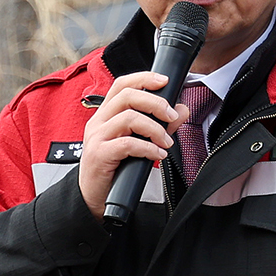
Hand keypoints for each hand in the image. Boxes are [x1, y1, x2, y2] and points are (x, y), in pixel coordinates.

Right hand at [77, 69, 186, 215]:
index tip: (165, 81)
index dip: (143, 78)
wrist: (94, 197)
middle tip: (172, 116)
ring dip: (155, 129)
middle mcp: (99, 121)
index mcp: (106, 114)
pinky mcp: (99, 154)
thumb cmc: (114, 168)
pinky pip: (127, 143)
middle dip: (155, 103)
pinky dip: (148, 148)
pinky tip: (158, 155)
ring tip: (166, 142)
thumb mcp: (138, 143)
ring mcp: (97, 137)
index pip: (122, 85)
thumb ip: (160, 125)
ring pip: (129, 118)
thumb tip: (181, 110)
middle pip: (127, 96)